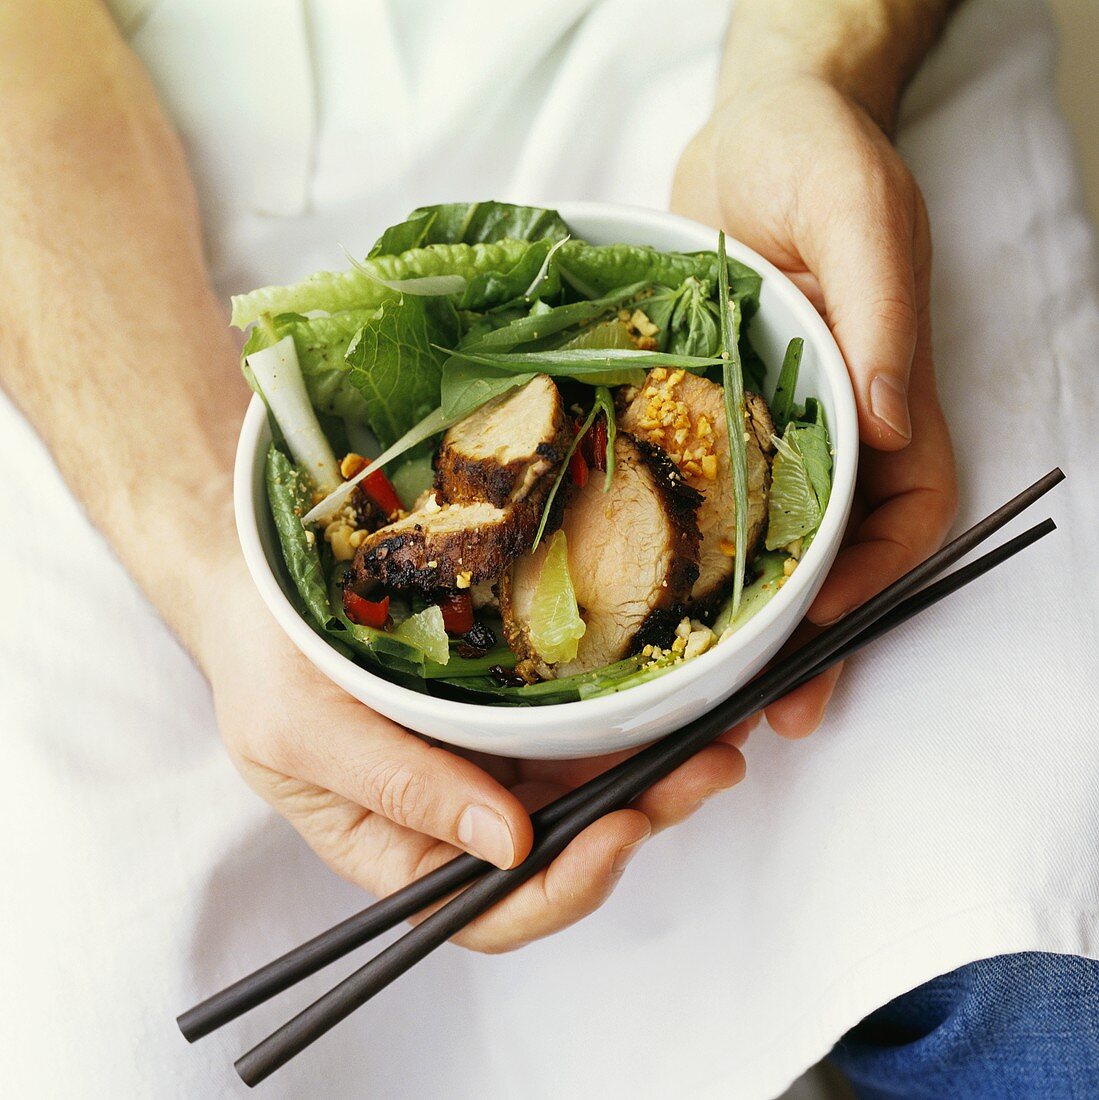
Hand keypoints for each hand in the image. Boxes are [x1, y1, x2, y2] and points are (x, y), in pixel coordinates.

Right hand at [198, 557, 749, 952]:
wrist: (267, 582)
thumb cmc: (266, 662)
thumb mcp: (304, 729)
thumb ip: (395, 790)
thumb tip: (504, 844)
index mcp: (399, 848)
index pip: (490, 909)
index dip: (562, 888)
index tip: (618, 832)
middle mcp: (455, 815)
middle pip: (560, 850)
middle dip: (641, 816)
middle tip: (706, 767)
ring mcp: (489, 761)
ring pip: (584, 791)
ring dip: (654, 769)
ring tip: (718, 729)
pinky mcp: (509, 710)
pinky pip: (579, 730)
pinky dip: (630, 721)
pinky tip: (672, 696)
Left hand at [672, 73, 957, 735]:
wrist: (747, 130)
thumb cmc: (817, 156)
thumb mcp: (858, 218)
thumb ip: (879, 318)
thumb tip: (888, 423)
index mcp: (882, 398)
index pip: (903, 515)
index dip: (870, 582)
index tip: (821, 630)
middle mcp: (827, 428)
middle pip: (830, 554)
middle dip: (801, 638)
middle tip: (754, 712)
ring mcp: (765, 427)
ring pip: (762, 544)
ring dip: (736, 621)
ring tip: (695, 691)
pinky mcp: (706, 414)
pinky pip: (700, 496)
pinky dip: (680, 551)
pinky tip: (638, 596)